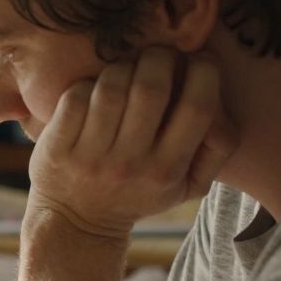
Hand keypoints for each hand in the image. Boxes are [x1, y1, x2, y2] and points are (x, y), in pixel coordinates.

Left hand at [27, 47, 237, 237]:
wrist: (77, 223)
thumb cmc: (139, 193)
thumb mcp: (189, 185)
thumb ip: (217, 149)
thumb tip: (223, 100)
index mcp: (167, 170)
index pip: (197, 108)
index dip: (204, 72)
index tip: (198, 61)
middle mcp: (129, 164)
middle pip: (151, 88)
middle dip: (160, 59)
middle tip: (158, 57)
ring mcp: (90, 156)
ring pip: (112, 88)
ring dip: (122, 67)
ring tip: (127, 71)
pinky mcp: (57, 148)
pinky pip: (76, 97)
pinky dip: (88, 84)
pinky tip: (95, 91)